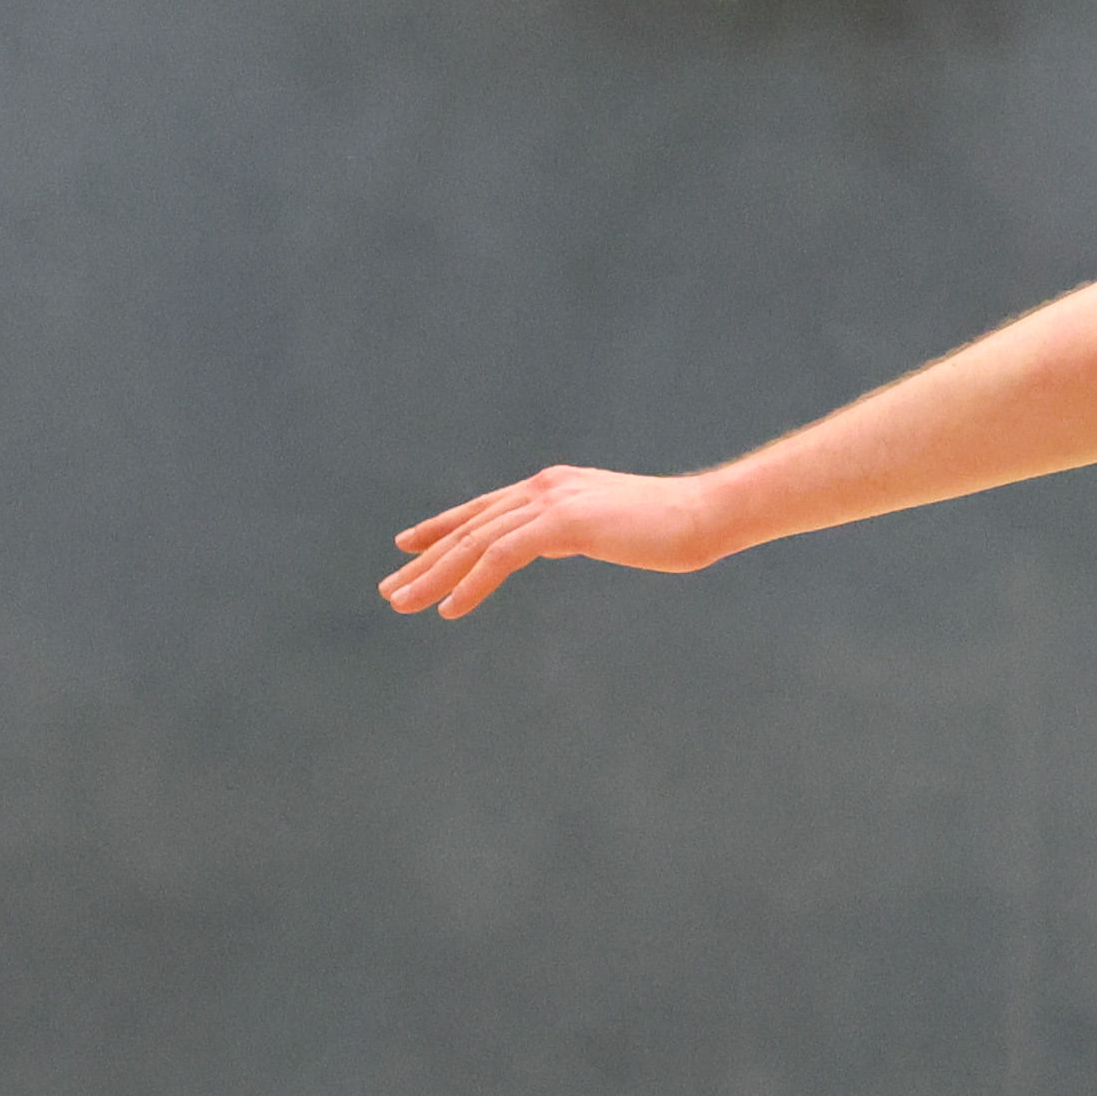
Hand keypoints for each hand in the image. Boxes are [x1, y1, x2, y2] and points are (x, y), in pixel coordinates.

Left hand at [380, 466, 732, 619]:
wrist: (706, 514)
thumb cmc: (672, 527)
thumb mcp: (612, 528)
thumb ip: (575, 531)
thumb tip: (554, 543)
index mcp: (554, 487)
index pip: (484, 509)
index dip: (442, 529)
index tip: (408, 547)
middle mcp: (543, 488)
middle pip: (470, 526)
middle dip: (425, 559)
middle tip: (391, 589)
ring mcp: (551, 502)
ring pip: (476, 542)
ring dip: (435, 576)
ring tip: (403, 603)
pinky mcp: (562, 523)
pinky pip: (501, 557)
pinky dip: (472, 584)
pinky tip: (450, 608)